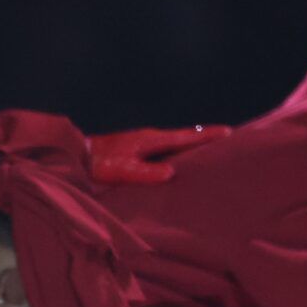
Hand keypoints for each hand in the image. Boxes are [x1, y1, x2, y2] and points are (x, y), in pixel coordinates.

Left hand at [87, 125, 232, 184]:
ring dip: (192, 145)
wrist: (76, 157)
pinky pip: (164, 149)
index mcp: (151, 140)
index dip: (207, 136)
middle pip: (185, 137)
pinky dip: (177, 152)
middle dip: (206, 138)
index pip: (186, 137)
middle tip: (229, 140)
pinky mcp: (136, 150)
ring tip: (210, 151)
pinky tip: (179, 161)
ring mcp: (143, 143)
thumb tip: (171, 173)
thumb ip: (146, 172)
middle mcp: (150, 138)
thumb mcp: (123, 171)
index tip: (230, 133)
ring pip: (175, 143)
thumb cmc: (98, 165)